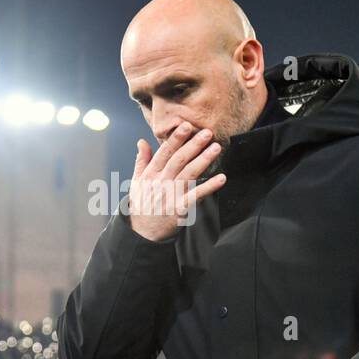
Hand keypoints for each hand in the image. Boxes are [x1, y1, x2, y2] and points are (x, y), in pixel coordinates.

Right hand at [127, 121, 224, 241]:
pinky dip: (209, 187)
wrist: (142, 233)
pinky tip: (221, 178)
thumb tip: (142, 141)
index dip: (176, 138)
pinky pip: (196, 195)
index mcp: (151, 174)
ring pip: (189, 173)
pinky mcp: (180, 209)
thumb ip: (141, 161)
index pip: (164, 152)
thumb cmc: (141, 205)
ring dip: (203, 159)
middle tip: (207, 132)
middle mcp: (161, 182)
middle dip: (193, 145)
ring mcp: (171, 195)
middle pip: (179, 160)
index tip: (186, 126)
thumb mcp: (137, 182)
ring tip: (216, 147)